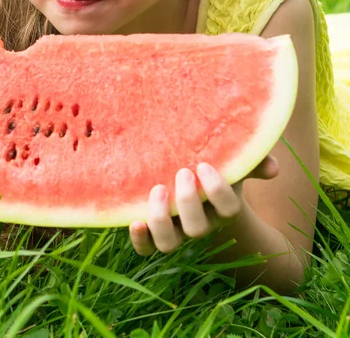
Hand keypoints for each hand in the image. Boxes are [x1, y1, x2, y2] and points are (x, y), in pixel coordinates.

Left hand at [129, 156, 278, 255]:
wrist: (185, 176)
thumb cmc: (210, 164)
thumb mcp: (231, 160)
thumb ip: (251, 160)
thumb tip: (273, 168)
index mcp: (222, 209)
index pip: (228, 210)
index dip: (217, 191)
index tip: (203, 165)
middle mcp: (200, 225)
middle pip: (197, 230)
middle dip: (188, 201)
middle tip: (181, 172)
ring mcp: (175, 232)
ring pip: (169, 244)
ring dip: (161, 220)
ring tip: (157, 189)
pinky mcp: (153, 235)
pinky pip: (146, 249)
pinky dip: (140, 240)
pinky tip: (135, 221)